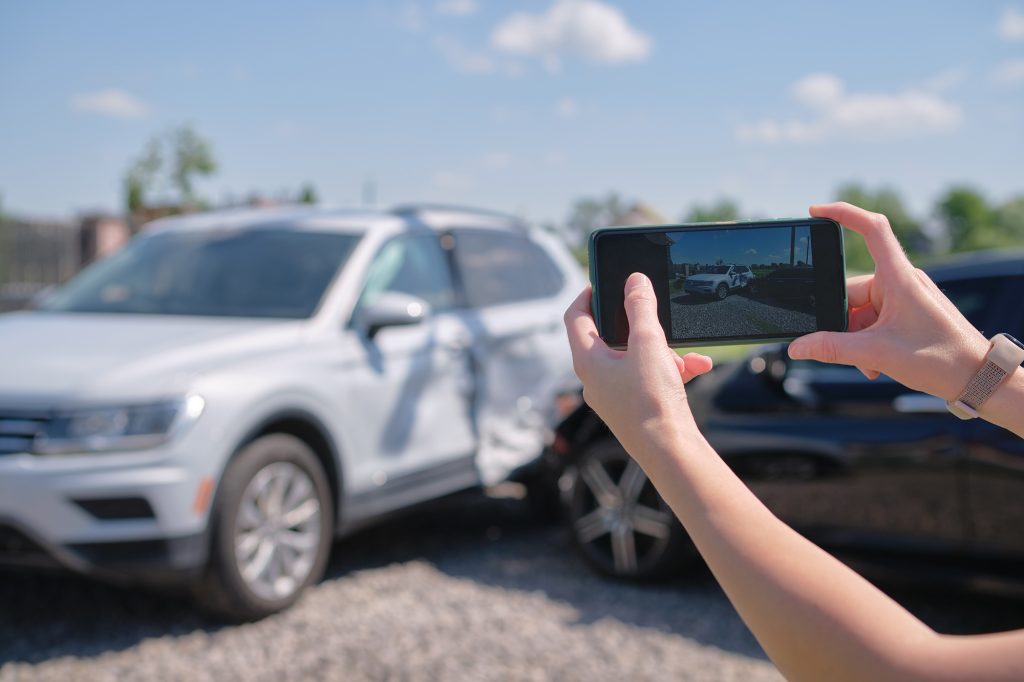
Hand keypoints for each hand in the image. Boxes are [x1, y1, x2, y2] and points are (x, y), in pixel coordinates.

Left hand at [564, 273, 713, 464]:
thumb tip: (634, 281)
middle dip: (639, 326)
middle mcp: (595, 379)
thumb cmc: (651, 401)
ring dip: (662, 350)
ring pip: (635, 359)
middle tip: (654, 314)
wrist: (670, 452)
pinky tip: (697, 366)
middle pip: (609, 337)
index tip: (602, 281)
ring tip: (685, 355)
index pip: (575, 317)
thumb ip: (640, 307)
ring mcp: (614, 396)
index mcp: (587, 361)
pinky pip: (650, 378)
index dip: (587, 294)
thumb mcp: (648, 343)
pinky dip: (671, 370)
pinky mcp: (634, 408)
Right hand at [788, 202, 988, 401]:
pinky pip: (875, 320)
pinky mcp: (908, 312)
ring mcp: (905, 297)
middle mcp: (901, 282)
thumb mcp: (877, 354)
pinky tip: (875, 364)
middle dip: (843, 324)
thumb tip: (798, 347)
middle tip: (850, 351)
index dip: (843, 214)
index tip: (816, 211)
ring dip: (857, 339)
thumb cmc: (941, 358)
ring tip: (870, 364)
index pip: (871, 230)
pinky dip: (869, 341)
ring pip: (861, 311)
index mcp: (897, 278)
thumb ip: (831, 348)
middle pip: (852, 291)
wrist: (979, 378)